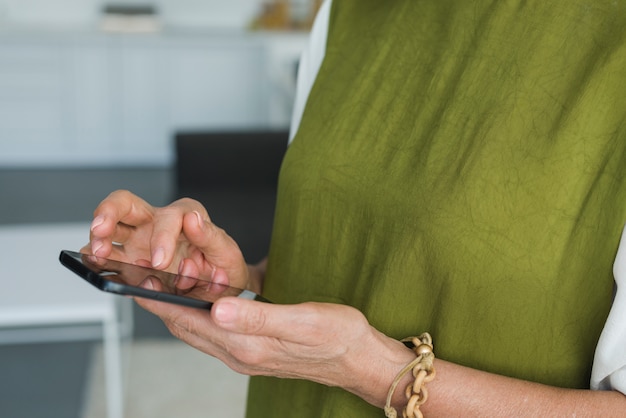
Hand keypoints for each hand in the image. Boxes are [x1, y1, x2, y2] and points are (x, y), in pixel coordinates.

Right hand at [84, 190, 253, 290]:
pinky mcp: (129, 263)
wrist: (220, 292)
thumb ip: (211, 236)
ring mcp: (139, 243)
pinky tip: (98, 271)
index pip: (168, 216)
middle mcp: (157, 225)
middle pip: (125, 204)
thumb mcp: (227, 252)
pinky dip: (99, 264)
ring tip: (97, 255)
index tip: (159, 261)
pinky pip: (107, 259)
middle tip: (101, 229)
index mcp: (184, 217)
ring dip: (98, 240)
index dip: (161, 237)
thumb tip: (193, 219)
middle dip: (108, 212)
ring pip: (109, 229)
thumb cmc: (223, 267)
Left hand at [135, 295, 414, 406]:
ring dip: (177, 308)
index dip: (158, 300)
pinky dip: (199, 314)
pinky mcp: (254, 350)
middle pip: (185, 327)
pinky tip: (203, 299)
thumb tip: (217, 308)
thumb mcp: (302, 321)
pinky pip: (214, 332)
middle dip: (160, 302)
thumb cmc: (336, 336)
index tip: (132, 281)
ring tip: (163, 284)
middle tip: (141, 276)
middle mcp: (239, 353)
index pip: (187, 321)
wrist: (358, 358)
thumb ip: (257, 317)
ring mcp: (245, 354)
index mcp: (245, 345)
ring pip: (197, 330)